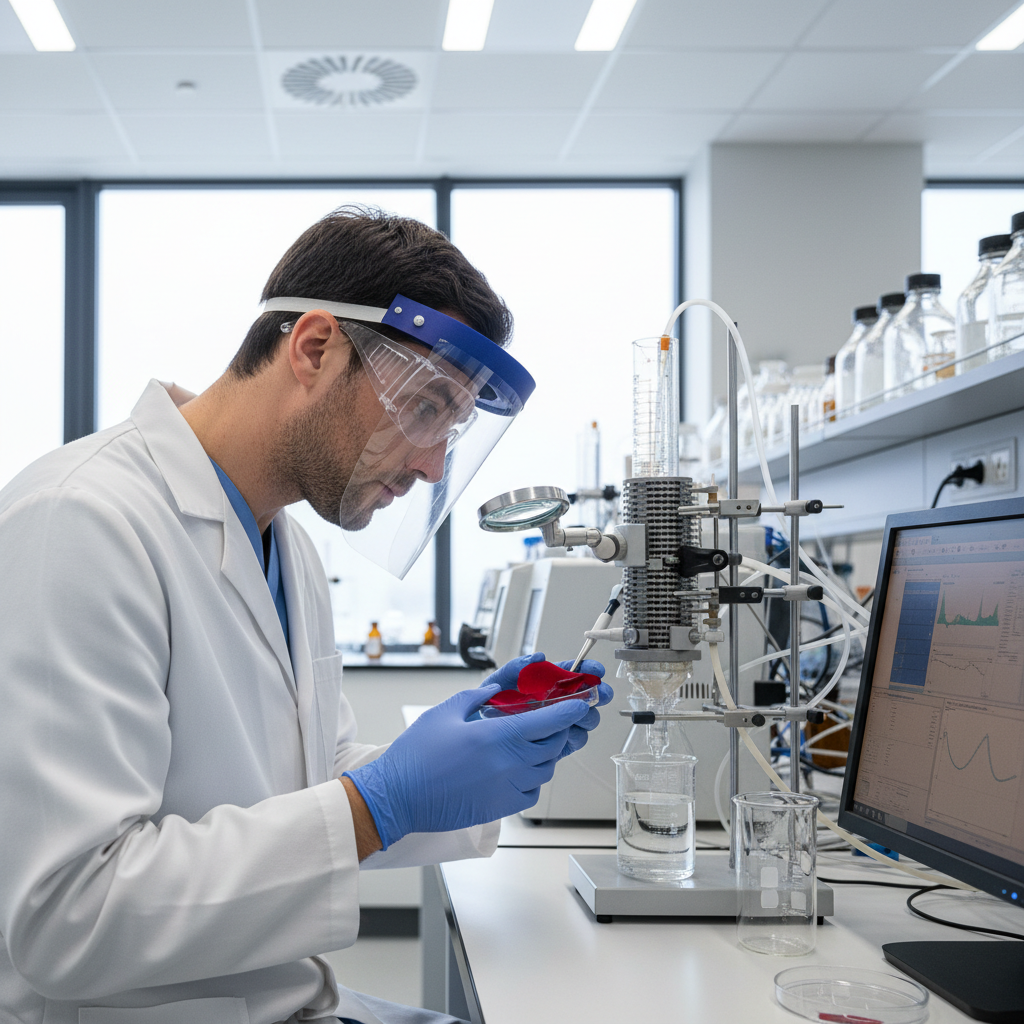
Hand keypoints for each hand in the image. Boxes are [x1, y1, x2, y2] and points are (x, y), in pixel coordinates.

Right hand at [344, 676, 592, 848]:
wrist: (397, 798)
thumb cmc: (416, 756)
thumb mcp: (447, 711)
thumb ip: (479, 695)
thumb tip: (499, 689)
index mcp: (498, 737)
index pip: (551, 720)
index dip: (571, 709)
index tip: (582, 701)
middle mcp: (509, 765)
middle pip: (555, 744)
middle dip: (560, 729)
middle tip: (557, 718)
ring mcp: (508, 789)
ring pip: (547, 768)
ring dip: (547, 752)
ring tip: (532, 740)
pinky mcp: (502, 808)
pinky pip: (533, 789)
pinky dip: (533, 776)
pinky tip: (518, 766)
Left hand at [482, 652, 612, 760]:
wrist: (480, 733)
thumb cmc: (490, 704)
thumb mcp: (500, 681)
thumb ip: (518, 666)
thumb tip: (538, 657)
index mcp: (548, 681)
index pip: (574, 672)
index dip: (588, 669)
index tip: (596, 670)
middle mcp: (558, 701)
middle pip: (588, 696)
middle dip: (598, 694)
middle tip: (599, 694)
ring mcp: (560, 721)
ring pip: (586, 718)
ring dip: (587, 716)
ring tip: (580, 715)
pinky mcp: (558, 743)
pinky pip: (576, 740)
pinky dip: (575, 736)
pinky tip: (567, 733)